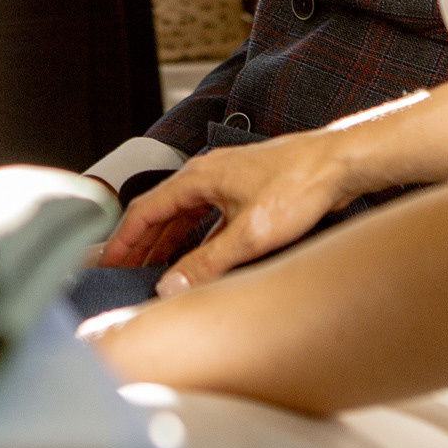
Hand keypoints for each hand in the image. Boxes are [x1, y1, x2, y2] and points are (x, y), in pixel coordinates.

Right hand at [97, 129, 351, 295]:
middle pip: (160, 211)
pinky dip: (193, 236)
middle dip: (139, 242)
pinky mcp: (246, 189)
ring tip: (152, 268)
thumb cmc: (302, 184)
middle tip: (122, 270)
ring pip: (184, 213)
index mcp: (198, 177)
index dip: (123, 240)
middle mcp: (207, 173)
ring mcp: (227, 180)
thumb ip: (207, 262)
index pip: (145, 210)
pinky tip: (197, 256)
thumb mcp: (250, 233)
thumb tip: (170, 287)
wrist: (341, 161)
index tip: (106, 263)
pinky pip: (206, 214)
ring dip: (165, 240)